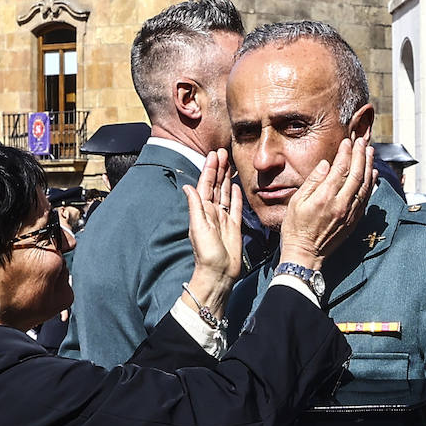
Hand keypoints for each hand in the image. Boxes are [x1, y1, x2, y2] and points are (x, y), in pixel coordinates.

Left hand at [183, 148, 243, 312]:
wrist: (218, 274)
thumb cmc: (206, 254)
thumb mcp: (198, 228)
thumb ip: (195, 207)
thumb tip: (188, 186)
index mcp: (202, 211)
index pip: (206, 185)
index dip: (209, 170)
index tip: (213, 155)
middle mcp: (212, 212)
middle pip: (216, 186)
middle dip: (219, 169)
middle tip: (223, 151)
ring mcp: (224, 219)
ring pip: (226, 193)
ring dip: (227, 178)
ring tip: (230, 163)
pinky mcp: (234, 226)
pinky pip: (236, 207)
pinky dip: (237, 196)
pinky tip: (237, 186)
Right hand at [277, 138, 376, 269]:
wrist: (305, 255)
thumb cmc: (296, 228)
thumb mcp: (297, 202)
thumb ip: (312, 182)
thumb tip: (325, 165)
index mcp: (325, 198)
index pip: (340, 169)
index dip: (346, 153)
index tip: (348, 142)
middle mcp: (341, 205)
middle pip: (356, 174)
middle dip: (361, 155)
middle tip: (363, 141)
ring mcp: (350, 214)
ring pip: (365, 185)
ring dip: (369, 167)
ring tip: (370, 152)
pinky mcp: (354, 221)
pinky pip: (366, 199)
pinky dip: (370, 184)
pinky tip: (372, 174)